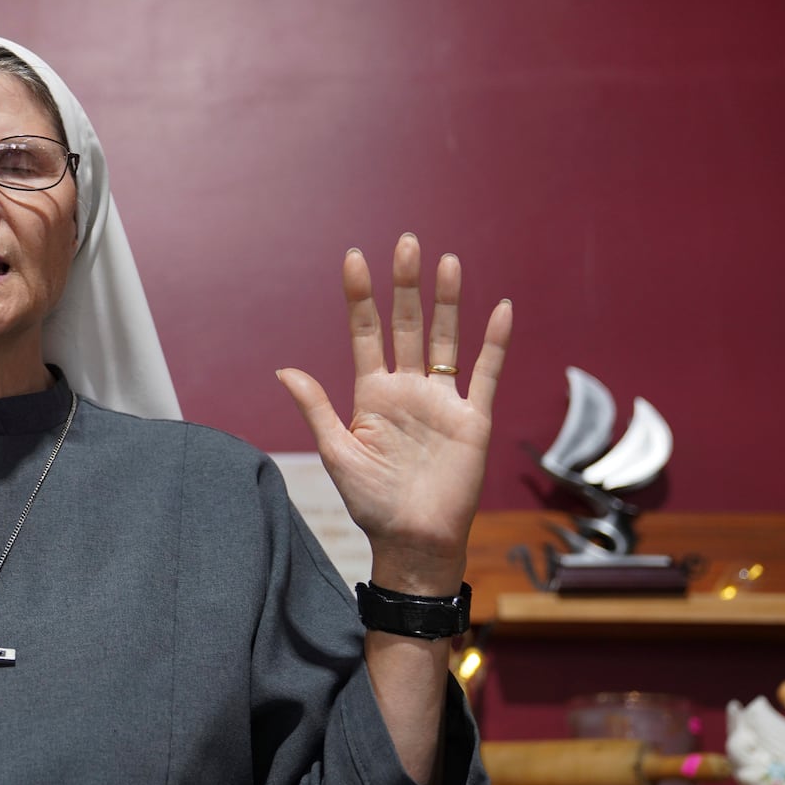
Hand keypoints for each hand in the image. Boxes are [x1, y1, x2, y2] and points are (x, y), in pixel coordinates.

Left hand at [276, 233, 511, 592]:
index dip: (361, 297)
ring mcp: (442, 401)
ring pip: (445, 340)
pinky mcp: (473, 420)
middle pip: (407, 326)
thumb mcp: (337, 452)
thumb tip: (284, 369)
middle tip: (405, 242)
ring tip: (446, 261)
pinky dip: (494, 343)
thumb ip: (317, 407)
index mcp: (371, 394)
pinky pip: (486, 374)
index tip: (354, 258)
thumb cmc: (371, 502)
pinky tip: (500, 310)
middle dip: (405, 285)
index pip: (366, 334)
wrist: (412, 541)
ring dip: (447, 302)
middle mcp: (408, 390)